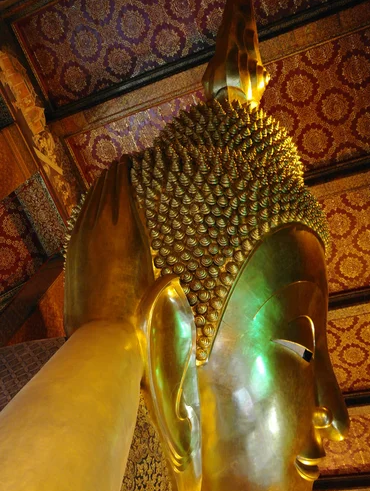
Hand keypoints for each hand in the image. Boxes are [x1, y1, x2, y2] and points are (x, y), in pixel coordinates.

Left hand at [64, 156, 152, 335]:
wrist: (103, 330)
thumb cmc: (135, 310)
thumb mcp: (154, 289)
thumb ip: (163, 279)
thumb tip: (175, 275)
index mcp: (127, 232)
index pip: (124, 192)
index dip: (127, 174)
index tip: (132, 160)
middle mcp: (103, 230)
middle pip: (107, 191)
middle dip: (114, 175)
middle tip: (122, 162)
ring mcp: (84, 239)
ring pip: (91, 201)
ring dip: (100, 186)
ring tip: (108, 174)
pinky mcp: (74, 249)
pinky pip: (80, 216)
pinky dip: (87, 203)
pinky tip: (91, 199)